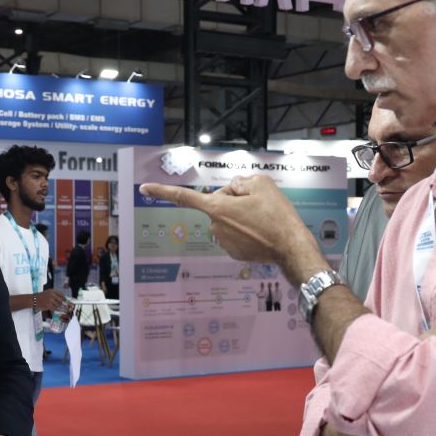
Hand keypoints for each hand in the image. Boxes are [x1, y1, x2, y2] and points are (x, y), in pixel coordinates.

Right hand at [38, 288, 73, 315]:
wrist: (33, 299)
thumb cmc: (40, 296)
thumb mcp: (47, 292)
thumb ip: (54, 294)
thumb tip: (62, 298)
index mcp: (52, 291)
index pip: (61, 294)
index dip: (64, 298)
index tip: (66, 300)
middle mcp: (52, 295)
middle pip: (61, 300)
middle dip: (63, 303)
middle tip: (64, 305)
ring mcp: (50, 300)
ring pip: (58, 305)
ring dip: (58, 306)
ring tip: (55, 306)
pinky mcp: (49, 306)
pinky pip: (55, 308)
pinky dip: (55, 309)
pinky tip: (53, 308)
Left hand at [140, 176, 318, 271]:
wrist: (291, 246)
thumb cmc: (277, 215)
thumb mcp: (261, 184)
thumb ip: (240, 182)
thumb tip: (233, 190)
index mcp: (218, 207)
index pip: (184, 197)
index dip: (162, 192)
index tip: (144, 189)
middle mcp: (216, 226)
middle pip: (218, 204)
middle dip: (233, 201)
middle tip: (257, 205)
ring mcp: (224, 242)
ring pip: (228, 219)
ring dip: (241, 216)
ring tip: (262, 219)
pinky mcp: (234, 253)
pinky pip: (235, 234)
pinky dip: (246, 230)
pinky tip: (261, 231)